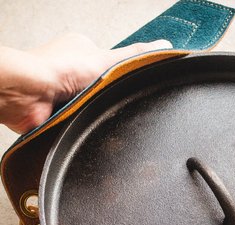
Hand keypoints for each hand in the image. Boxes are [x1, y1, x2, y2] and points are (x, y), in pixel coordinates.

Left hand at [0, 34, 170, 133]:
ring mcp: (62, 92)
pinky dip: (82, 124)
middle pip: (102, 88)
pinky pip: (77, 122)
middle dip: (108, 97)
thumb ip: (135, 56)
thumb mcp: (108, 60)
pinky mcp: (57, 113)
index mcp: (81, 51)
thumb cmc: (57, 69)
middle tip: (111, 101)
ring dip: (95, 111)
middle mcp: (70, 70)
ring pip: (91, 106)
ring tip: (95, 111)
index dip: (122, 76)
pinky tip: (83, 121)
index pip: (111, 65)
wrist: (28, 92)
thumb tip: (164, 47)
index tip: (129, 85)